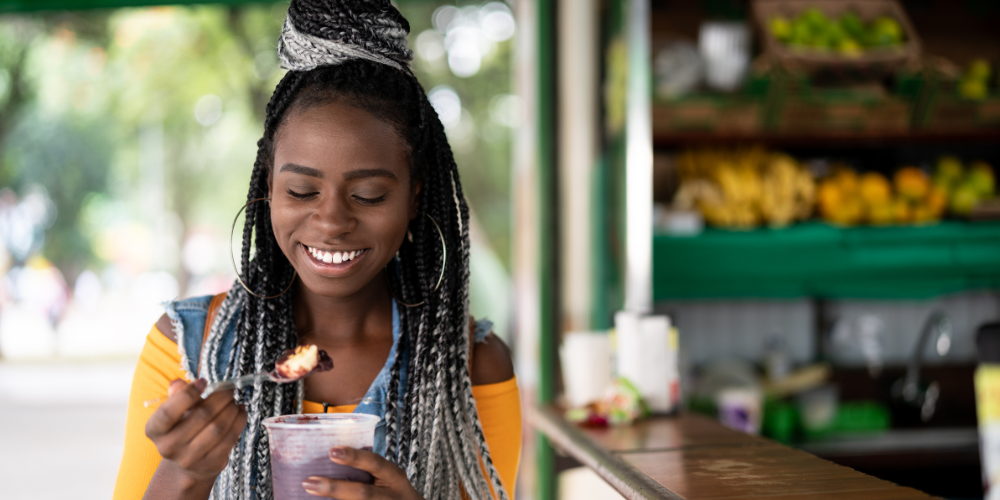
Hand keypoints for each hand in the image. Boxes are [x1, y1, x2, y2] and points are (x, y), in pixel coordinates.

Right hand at [145, 379, 247, 483]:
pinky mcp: (210, 464)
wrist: (189, 461)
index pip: (168, 413)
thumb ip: (177, 395)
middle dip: (220, 398)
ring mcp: (189, 459)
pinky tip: (240, 411)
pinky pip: (230, 438)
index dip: (187, 394)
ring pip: (218, 427)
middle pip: (201, 416)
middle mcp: (168, 447)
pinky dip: (239, 421)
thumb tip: (178, 384)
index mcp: (154, 430)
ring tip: (234, 401)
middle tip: (229, 389)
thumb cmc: (182, 427)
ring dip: (231, 409)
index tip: (204, 381)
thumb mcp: (176, 411)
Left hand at [302, 446, 423, 498]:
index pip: (376, 464)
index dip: (355, 457)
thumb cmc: (393, 493)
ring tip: (308, 493)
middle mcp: (390, 496)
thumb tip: (328, 459)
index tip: (332, 451)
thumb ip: (367, 471)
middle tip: (309, 482)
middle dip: (335, 488)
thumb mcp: (389, 479)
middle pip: (363, 494)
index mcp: (394, 478)